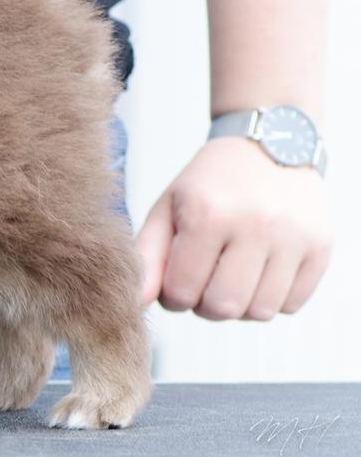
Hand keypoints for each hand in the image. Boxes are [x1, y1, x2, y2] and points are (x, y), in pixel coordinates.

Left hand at [136, 137, 331, 319]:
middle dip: (203, 305)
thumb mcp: (168, 207)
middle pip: (222, 308)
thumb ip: (147, 254)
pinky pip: (291, 304)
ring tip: (229, 276)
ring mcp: (293, 236)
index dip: (172, 295)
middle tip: (202, 281)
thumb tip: (137, 300)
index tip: (175, 279)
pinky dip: (270, 299)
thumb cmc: (209, 183)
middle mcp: (255, 224)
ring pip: (260, 312)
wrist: (269, 144)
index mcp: (208, 213)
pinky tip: (258, 272)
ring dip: (238, 306)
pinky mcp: (321, 246)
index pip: (182, 292)